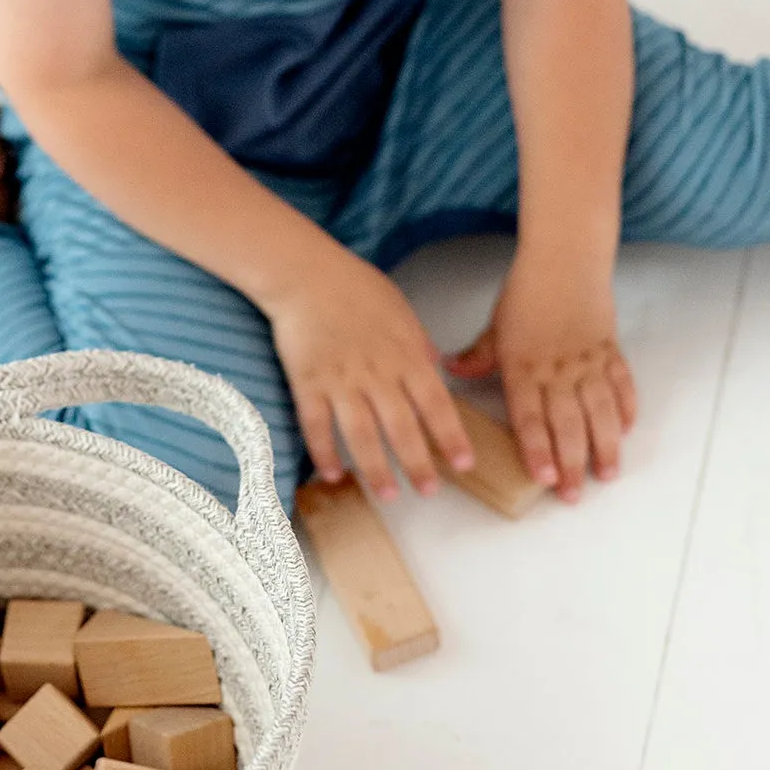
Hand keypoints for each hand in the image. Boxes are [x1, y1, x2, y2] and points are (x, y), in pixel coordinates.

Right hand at [266, 239, 474, 501]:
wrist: (305, 274)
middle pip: (401, 427)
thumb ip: (418, 345)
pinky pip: (316, 425)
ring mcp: (340, 381)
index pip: (435, 404)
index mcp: (404, 355)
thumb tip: (436, 369)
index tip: (463, 464)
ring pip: (361, 434)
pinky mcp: (307, 383)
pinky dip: (324, 452)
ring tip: (388, 495)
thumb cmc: (355, 287)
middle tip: (429, 491)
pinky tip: (333, 475)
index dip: (450, 436)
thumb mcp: (401, 310)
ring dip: (376, 468)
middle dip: (418, 463)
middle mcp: (376, 373)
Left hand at [444, 251, 636, 501]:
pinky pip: (622, 385)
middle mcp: (558, 370)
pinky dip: (627, 409)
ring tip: (607, 475)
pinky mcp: (610, 351)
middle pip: (568, 424)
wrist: (565, 260)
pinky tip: (627, 431)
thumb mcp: (496, 326)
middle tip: (573, 495)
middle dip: (572, 463)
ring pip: (601, 412)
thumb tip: (451, 369)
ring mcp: (588, 362)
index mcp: (524, 367)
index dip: (538, 450)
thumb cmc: (525, 292)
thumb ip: (478, 355)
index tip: (543, 479)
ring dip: (606, 445)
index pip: (531, 418)